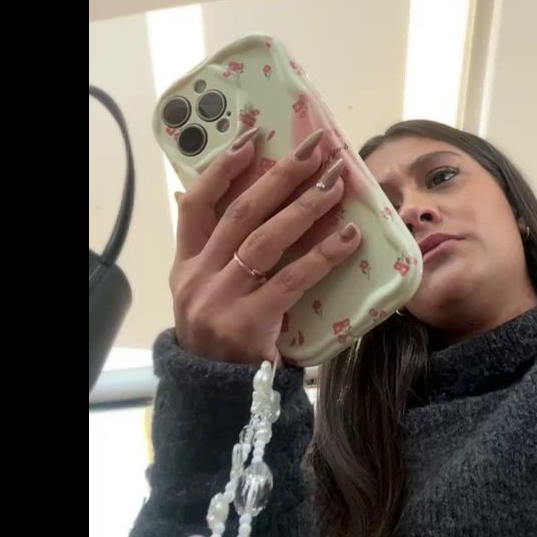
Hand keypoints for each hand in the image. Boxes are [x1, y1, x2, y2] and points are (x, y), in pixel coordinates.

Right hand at [170, 127, 361, 364]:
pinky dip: (322, 254)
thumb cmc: (225, 334)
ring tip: (337, 182)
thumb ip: (214, 247)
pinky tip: (350, 235)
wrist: (219, 399)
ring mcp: (220, 301)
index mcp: (186, 264)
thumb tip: (216, 191)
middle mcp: (198, 278)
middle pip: (242, 213)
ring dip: (305, 206)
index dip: (223, 169)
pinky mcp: (248, 324)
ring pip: (266, 240)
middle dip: (280, 175)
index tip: (253, 138)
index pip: (197, 205)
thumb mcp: (206, 290)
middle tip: (315, 149)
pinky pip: (292, 280)